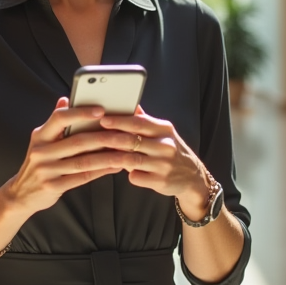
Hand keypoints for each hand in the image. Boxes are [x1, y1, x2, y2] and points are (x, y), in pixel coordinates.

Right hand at [4, 97, 146, 217]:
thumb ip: (55, 123)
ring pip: (83, 161)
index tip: (101, 110)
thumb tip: (65, 99)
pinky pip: (82, 177)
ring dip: (108, 156)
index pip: (60, 118)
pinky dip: (101, 171)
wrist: (22, 194)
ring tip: (125, 151)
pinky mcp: (53, 186)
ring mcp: (46, 170)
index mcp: (40, 135)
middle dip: (104, 137)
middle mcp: (41, 151)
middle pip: (77, 141)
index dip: (81, 112)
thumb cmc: (39, 163)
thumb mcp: (41, 141)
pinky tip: (115, 166)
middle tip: (124, 133)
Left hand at [98, 106, 212, 220]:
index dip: (119, 121)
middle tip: (93, 137)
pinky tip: (119, 170)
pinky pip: (135, 177)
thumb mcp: (163, 132)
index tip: (102, 119)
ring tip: (101, 154)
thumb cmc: (170, 150)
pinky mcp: (160, 181)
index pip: (139, 122)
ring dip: (114, 157)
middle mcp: (166, 146)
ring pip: (131, 160)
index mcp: (164, 130)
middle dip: (110, 138)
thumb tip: (128, 103)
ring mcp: (163, 164)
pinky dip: (127, 174)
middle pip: (132, 141)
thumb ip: (144, 120)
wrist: (192, 177)